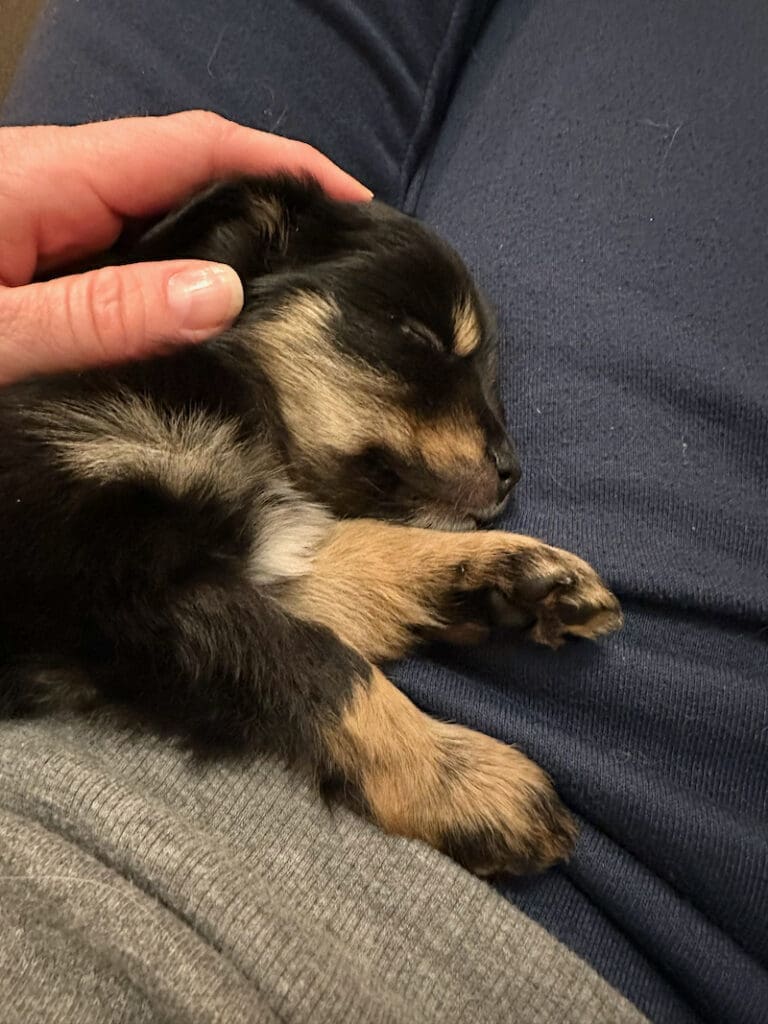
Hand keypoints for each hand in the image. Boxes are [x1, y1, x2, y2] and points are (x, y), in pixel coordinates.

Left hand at [0, 111, 370, 384]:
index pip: (196, 148)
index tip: (355, 205)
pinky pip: (129, 254)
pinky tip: (210, 320)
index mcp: (51, 176)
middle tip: (335, 270)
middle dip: (268, 212)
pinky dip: (180, 281)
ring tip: (290, 301)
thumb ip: (103, 313)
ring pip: (163, 221)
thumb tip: (225, 296)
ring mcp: (49, 218)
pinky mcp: (39, 253)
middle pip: (189, 178)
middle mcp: (60, 183)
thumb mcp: (4, 331)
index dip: (284, 167)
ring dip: (228, 252)